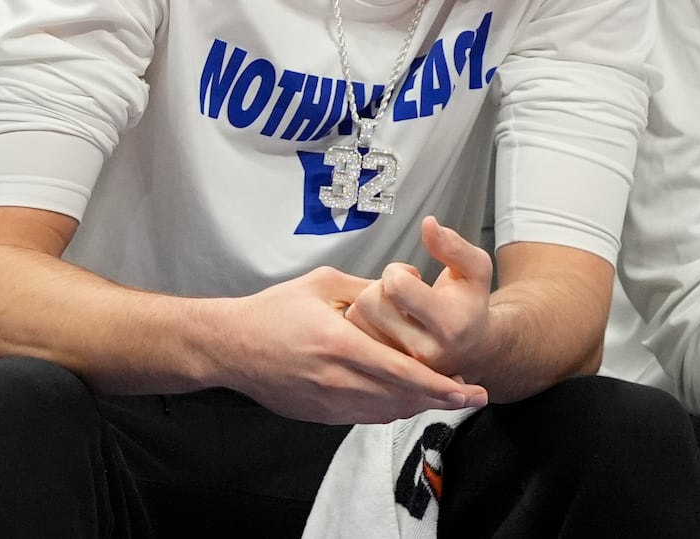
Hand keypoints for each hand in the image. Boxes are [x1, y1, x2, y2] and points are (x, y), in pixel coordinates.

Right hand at [224, 265, 488, 424]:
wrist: (228, 346)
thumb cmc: (274, 310)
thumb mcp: (324, 284)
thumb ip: (367, 289)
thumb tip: (404, 288)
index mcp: (339, 344)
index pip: (401, 372)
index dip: (440, 385)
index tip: (468, 388)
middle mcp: (335, 379)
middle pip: (401, 399)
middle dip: (440, 399)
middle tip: (471, 395)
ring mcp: (326, 401)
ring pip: (385, 412)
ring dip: (418, 405)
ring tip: (446, 395)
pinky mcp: (318, 414)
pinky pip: (364, 416)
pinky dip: (391, 409)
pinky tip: (407, 398)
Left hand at [344, 216, 494, 380]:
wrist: (474, 350)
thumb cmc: (470, 302)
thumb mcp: (476, 268)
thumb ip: (453, 245)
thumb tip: (428, 224)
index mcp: (448, 323)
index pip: (396, 286)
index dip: (397, 271)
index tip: (411, 276)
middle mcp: (424, 351)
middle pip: (369, 303)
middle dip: (378, 288)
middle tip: (398, 292)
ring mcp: (402, 367)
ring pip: (355, 321)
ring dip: (367, 306)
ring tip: (391, 309)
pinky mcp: (385, 375)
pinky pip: (352, 339)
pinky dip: (361, 324)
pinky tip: (382, 324)